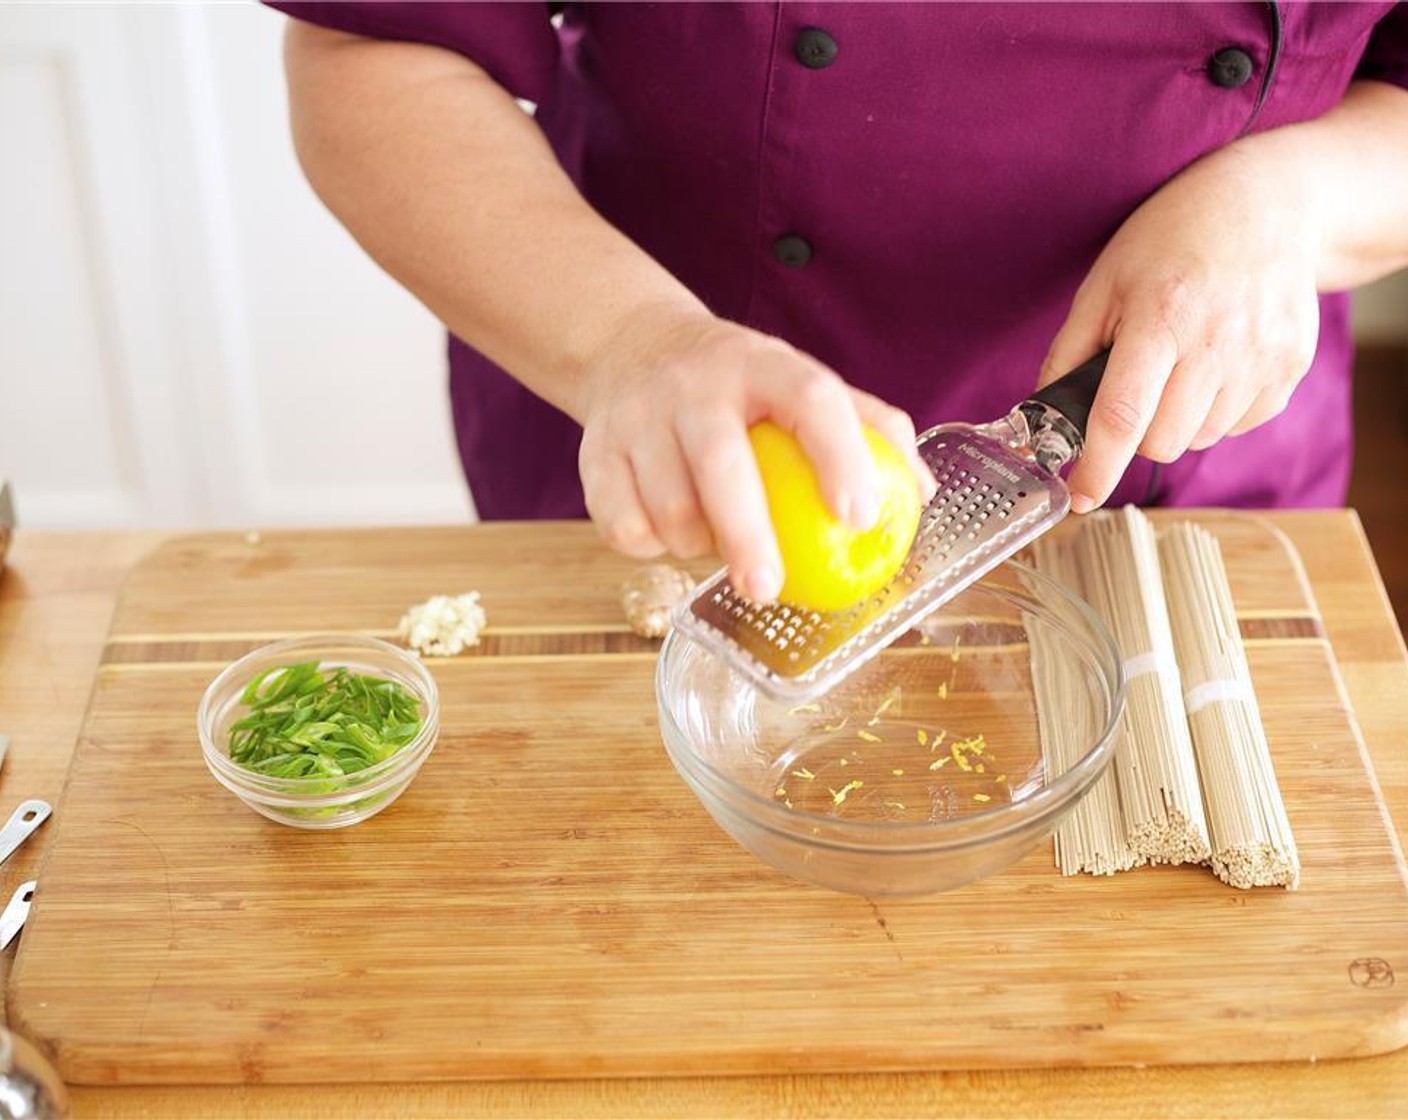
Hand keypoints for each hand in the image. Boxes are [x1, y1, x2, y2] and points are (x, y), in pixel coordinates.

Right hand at [575, 309, 931, 600]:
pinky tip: (668, 535)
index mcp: (762, 364)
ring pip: (666, 506)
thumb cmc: (739, 384)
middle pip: (720, 462)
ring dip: (695, 546)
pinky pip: (620, 525)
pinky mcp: (594, 451)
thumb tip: (922, 494)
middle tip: (769, 592)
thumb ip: (865, 428)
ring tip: (715, 544)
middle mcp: (696, 385)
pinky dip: (650, 547)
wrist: (630, 346)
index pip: (811, 398)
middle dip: (746, 534)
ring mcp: (638, 416)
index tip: (860, 516)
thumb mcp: (797, 380)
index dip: (840, 456)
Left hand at [1040, 141, 1323, 510]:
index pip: (1121, 415)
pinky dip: (1217, 410)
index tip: (1080, 497)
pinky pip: (1238, 425)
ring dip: (1178, 419)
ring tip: (1180, 363)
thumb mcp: (1104, 283)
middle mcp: (1217, 342)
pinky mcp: (1291, 366)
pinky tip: (1215, 361)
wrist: (1267, 203)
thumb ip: (1069, 352)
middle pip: (1162, 442)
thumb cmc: (1172, 238)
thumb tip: (1039, 416)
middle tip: (1137, 386)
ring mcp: (1262, 357)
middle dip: (1136, 431)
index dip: (1097, 466)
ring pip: (1199, 438)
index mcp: (1160, 318)